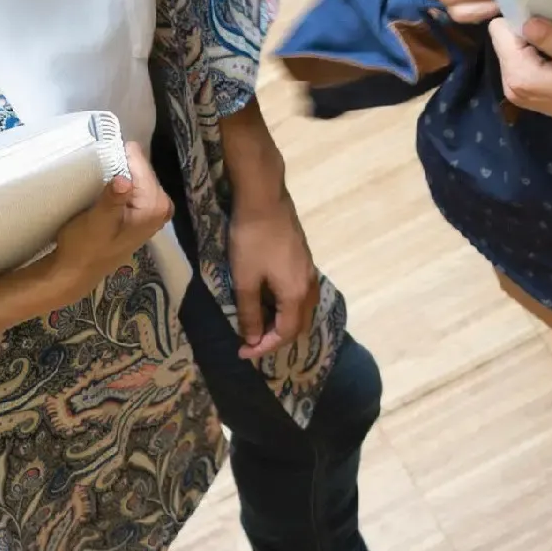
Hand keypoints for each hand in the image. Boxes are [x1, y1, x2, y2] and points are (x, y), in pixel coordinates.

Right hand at [42, 142, 173, 297]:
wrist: (76, 271)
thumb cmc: (85, 247)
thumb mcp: (97, 222)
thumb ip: (112, 200)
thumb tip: (124, 180)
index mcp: (156, 205)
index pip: (139, 161)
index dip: (117, 156)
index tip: (98, 158)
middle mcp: (162, 205)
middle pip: (140, 167)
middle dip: (119, 166)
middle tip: (95, 174)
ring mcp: (155, 210)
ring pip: (135, 175)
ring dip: (117, 174)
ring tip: (97, 182)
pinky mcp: (144, 213)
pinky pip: (134, 186)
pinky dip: (120, 185)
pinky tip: (104, 190)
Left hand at [225, 188, 319, 360]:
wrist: (264, 197)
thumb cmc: (252, 240)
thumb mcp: (245, 279)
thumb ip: (250, 312)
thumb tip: (252, 339)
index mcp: (295, 294)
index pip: (285, 333)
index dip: (264, 347)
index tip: (242, 352)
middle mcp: (308, 285)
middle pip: (298, 324)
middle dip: (275, 337)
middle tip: (250, 342)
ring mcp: (309, 270)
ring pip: (301, 308)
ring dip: (282, 321)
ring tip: (260, 324)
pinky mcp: (303, 258)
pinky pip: (300, 293)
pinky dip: (286, 305)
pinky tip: (270, 299)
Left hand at [487, 13, 551, 139]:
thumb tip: (528, 22)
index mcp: (519, 76)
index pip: (500, 29)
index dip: (521, 17)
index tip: (546, 17)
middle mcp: (510, 84)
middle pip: (504, 38)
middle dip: (527, 29)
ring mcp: (518, 89)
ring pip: (514, 47)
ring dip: (535, 40)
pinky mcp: (529, 89)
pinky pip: (523, 58)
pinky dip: (539, 52)